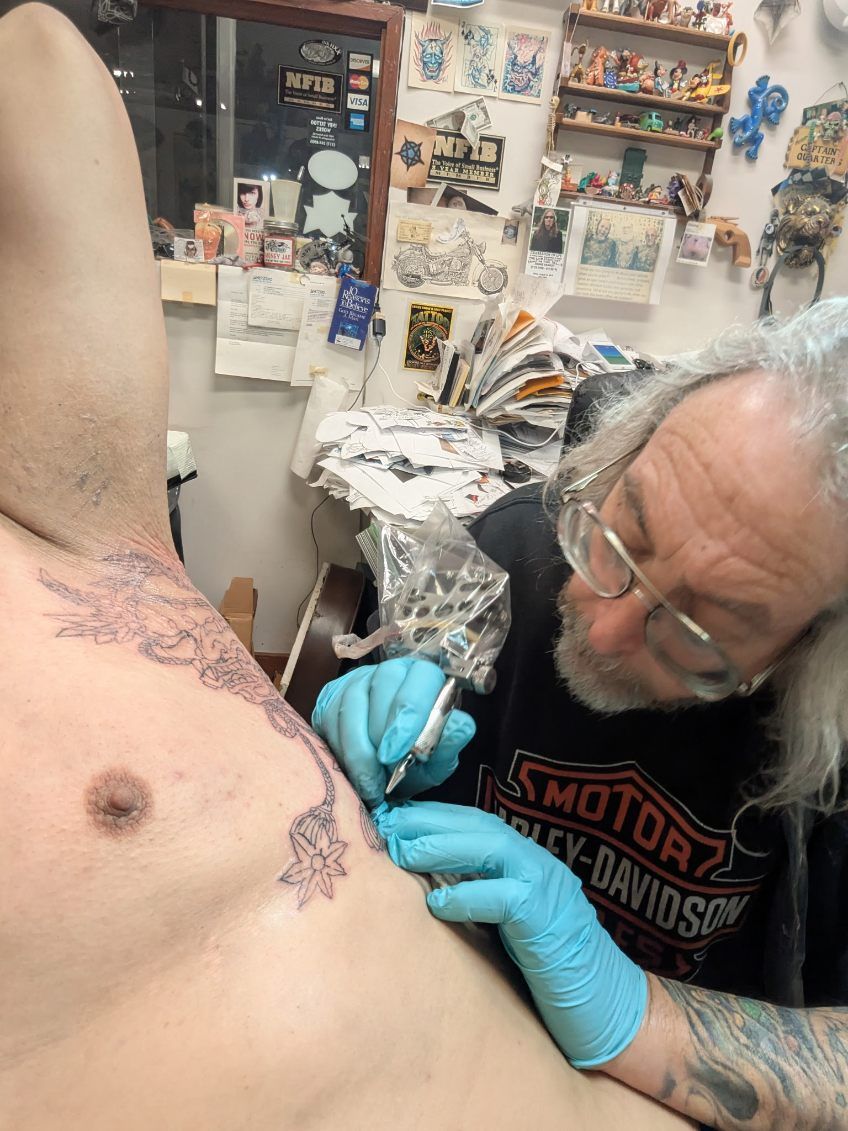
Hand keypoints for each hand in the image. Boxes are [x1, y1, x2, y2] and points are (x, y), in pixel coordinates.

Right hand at [312, 658, 475, 808]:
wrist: (381, 772)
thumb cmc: (414, 762)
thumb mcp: (437, 761)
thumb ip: (449, 744)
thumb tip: (462, 725)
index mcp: (426, 678)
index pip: (422, 677)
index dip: (410, 713)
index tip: (400, 752)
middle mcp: (392, 670)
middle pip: (383, 685)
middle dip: (382, 733)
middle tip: (384, 771)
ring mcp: (358, 681)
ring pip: (353, 703)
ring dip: (360, 749)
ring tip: (369, 783)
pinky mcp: (330, 698)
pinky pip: (329, 719)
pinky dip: (340, 751)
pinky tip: (351, 772)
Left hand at [374, 801, 647, 1067]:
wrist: (612, 1011)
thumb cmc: (552, 974)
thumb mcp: (508, 926)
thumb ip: (478, 897)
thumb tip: (425, 884)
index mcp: (527, 863)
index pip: (474, 824)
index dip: (432, 817)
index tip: (391, 816)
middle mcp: (539, 865)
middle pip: (479, 825)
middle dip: (430, 820)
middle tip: (385, 822)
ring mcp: (549, 889)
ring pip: (491, 849)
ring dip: (442, 845)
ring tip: (400, 851)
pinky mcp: (551, 923)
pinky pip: (506, 899)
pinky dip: (469, 897)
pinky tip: (437, 904)